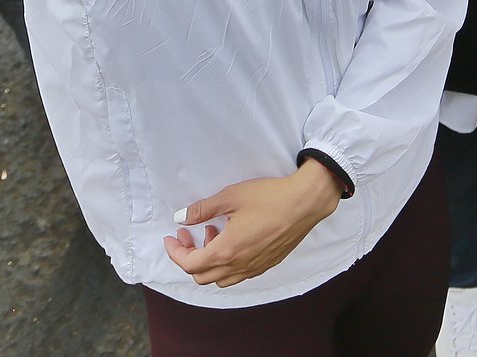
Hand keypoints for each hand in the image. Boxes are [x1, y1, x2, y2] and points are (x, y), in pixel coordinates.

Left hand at [165, 164, 342, 286]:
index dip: (175, 252)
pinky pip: (238, 274)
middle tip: (188, 235)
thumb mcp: (230, 197)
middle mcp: (239, 266)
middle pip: (202, 276)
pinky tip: (233, 239)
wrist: (305, 203)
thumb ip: (202, 210)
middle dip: (189, 257)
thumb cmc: (269, 198)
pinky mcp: (267, 264)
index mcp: (226, 251)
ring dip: (209, 261)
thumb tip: (181, 217)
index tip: (171, 237)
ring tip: (213, 233)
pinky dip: (227, 263)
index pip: (190, 264)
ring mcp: (254, 268)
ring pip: (220, 278)